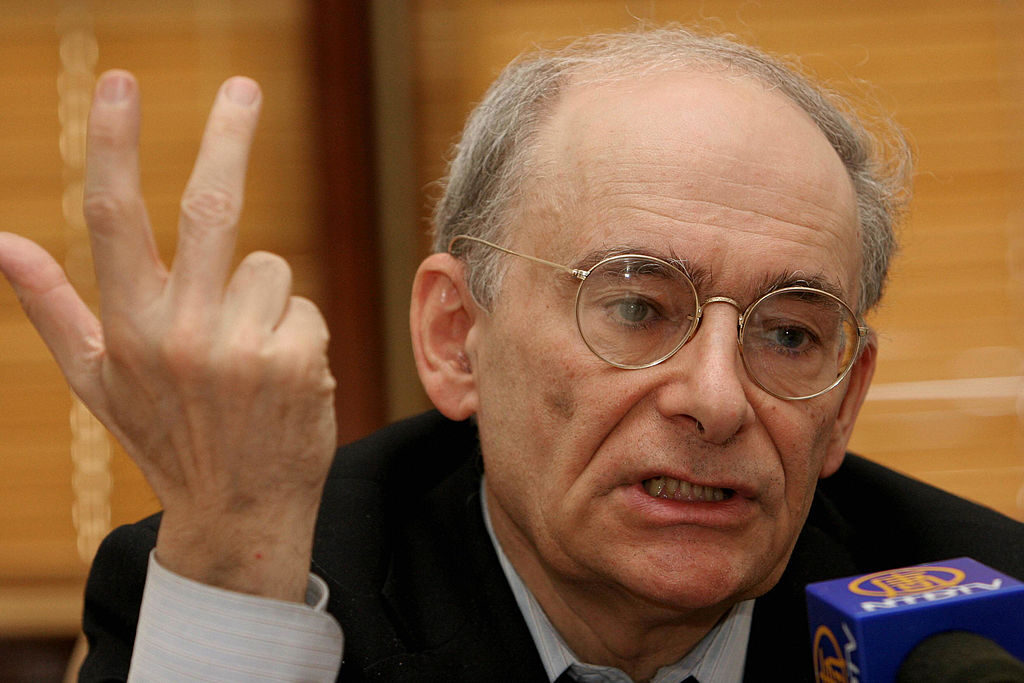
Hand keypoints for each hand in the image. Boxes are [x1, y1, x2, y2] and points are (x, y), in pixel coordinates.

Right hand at [0, 71, 336, 601]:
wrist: (240, 512)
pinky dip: (297, 332)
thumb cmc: (168, 437)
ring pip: (271, 267)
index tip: (117, 83)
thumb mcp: (99, 381)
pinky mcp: (298, 360)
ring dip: (265, 300)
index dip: (114, 143)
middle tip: (243, 87)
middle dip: (227, 135)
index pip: (114, 218)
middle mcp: (182, 334)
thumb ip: (51, 307)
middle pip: (211, 208)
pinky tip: (283, 379)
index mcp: (128, 330)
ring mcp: (243, 349)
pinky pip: (305, 307)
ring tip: (250, 358)